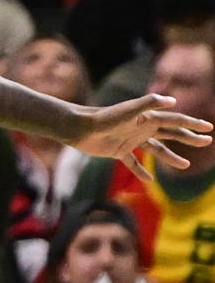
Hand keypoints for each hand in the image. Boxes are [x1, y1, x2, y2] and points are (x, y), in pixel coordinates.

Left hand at [71, 93, 213, 184]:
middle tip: (207, 141)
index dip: (192, 124)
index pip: (175, 121)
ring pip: (156, 149)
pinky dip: (141, 171)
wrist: (80, 128)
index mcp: (147, 118)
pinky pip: (133, 164)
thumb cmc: (105, 118)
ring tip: (185, 165)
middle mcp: (141, 128)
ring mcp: (131, 140)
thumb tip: (172, 101)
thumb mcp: (129, 110)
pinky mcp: (118, 151)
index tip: (209, 128)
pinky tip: (149, 181)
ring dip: (170, 156)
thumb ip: (149, 104)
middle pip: (170, 133)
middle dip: (189, 137)